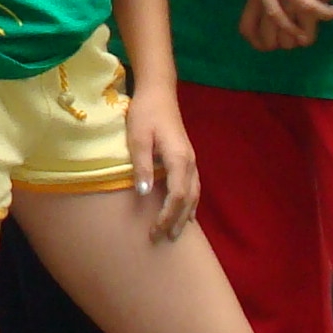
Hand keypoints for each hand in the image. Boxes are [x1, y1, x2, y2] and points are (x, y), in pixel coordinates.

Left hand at [127, 88, 198, 238]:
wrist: (159, 92)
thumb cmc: (145, 113)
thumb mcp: (138, 138)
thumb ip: (142, 166)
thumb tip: (145, 193)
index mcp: (178, 158)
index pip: (176, 196)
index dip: (166, 216)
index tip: (154, 231)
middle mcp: (189, 162)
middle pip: (187, 199)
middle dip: (176, 220)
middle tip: (163, 240)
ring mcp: (191, 159)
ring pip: (194, 193)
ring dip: (185, 214)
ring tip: (176, 233)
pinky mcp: (187, 157)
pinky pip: (194, 186)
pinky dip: (190, 202)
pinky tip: (186, 212)